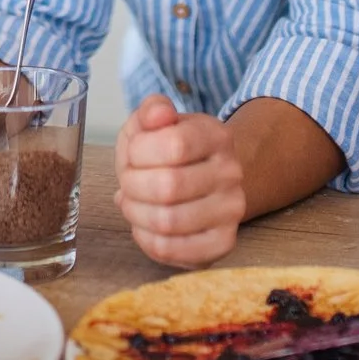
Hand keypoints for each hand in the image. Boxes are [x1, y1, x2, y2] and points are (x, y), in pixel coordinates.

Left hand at [114, 95, 243, 268]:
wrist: (205, 179)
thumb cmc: (171, 151)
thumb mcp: (156, 121)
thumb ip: (152, 110)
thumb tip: (159, 113)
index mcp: (217, 136)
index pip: (173, 145)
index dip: (139, 152)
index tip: (133, 154)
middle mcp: (231, 173)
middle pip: (168, 187)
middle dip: (132, 185)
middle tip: (128, 182)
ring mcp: (231, 210)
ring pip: (167, 222)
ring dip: (136, 213)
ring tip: (133, 202)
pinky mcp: (223, 242)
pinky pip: (172, 249)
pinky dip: (146, 238)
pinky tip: (144, 224)